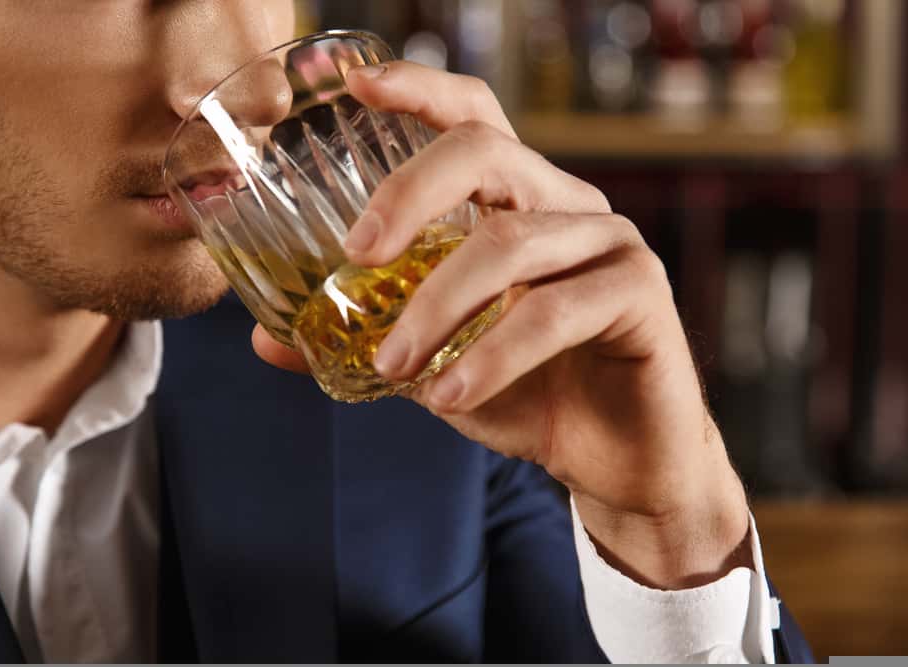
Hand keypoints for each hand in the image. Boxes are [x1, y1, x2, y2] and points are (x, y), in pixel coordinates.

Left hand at [252, 61, 750, 588]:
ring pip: (508, 244)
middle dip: (409, 192)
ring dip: (437, 307)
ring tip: (396, 366)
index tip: (355, 85)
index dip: (420, 91)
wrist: (612, 463)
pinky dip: (494, 354)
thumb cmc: (527, 396)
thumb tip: (266, 337)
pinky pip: (555, 310)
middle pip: (485, 150)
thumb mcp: (431, 365)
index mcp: (517, 205)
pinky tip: (453, 395)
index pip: (472, 121)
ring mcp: (609, 242)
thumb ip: (361, 341)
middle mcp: (564, 206)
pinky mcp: (641, 293)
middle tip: (355, 255)